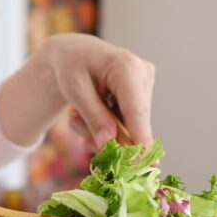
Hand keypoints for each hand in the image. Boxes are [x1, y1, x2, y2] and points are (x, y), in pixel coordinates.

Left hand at [41, 33, 154, 147]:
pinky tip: (92, 115)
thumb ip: (93, 117)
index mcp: (126, 67)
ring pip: (131, 126)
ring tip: (79, 117)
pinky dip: (109, 126)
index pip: (137, 111)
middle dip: (110, 137)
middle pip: (135, 123)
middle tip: (83, 140)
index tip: (142, 163)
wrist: (73, 53)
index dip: (140, 139)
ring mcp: (146, 83)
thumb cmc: (70, 67)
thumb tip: (109, 144)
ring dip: (104, 131)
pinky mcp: (143, 93)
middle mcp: (143, 73)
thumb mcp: (75, 90)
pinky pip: (129, 122)